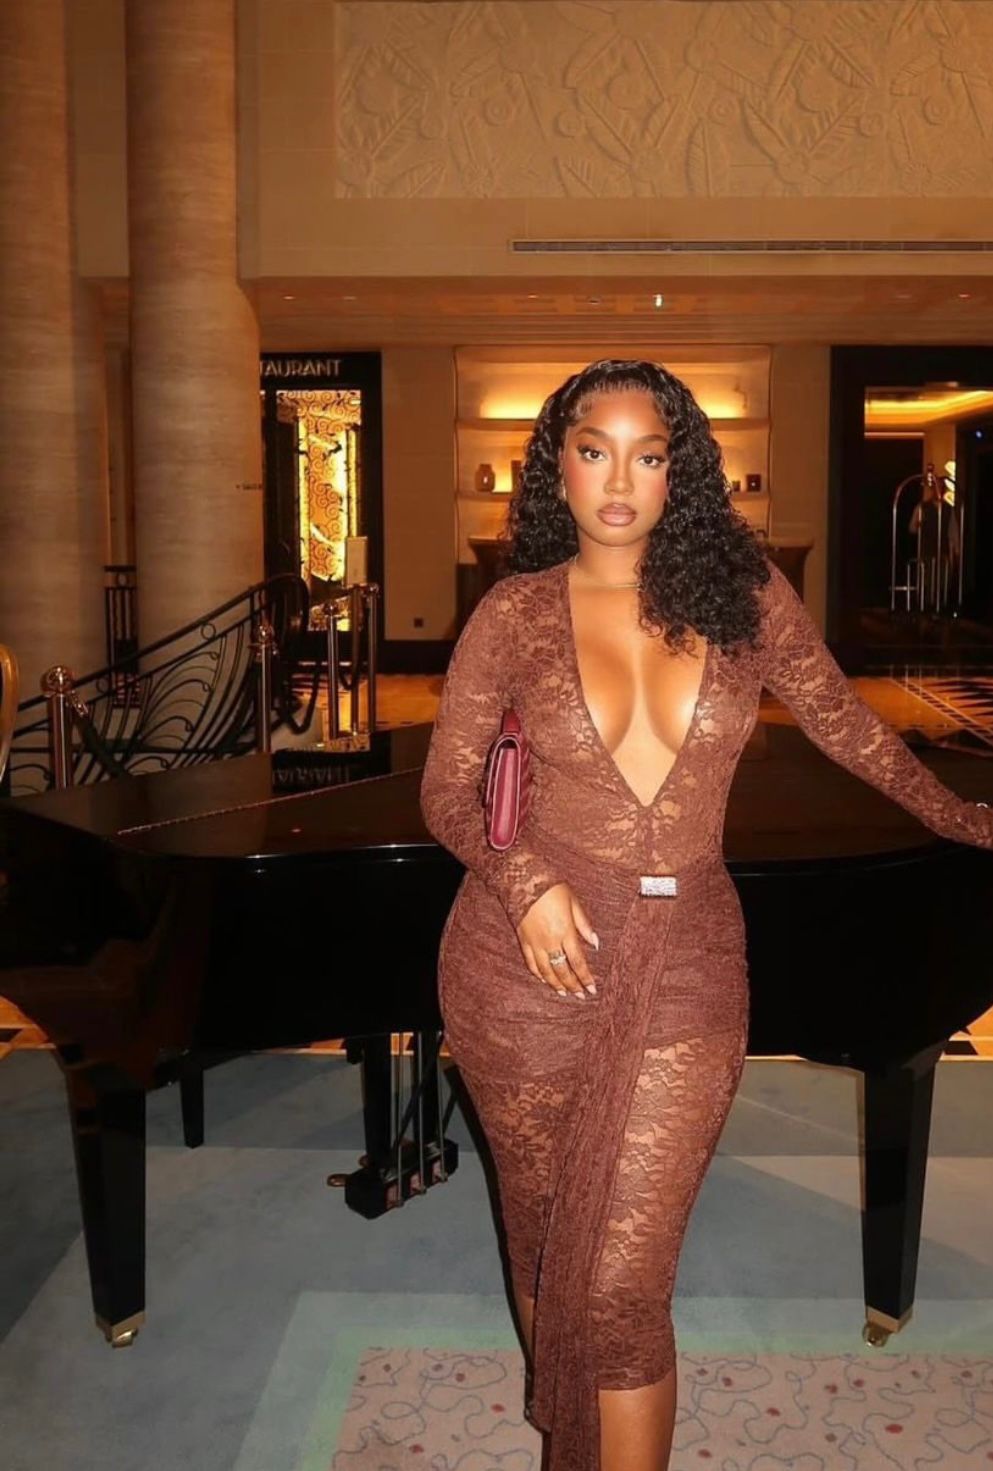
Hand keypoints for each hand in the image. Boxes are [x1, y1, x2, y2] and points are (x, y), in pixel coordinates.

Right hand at [516, 882, 598, 999]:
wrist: (522, 880)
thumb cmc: (551, 888)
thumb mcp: (573, 901)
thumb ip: (584, 924)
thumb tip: (596, 943)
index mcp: (565, 931)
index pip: (578, 962)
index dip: (585, 977)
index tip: (592, 988)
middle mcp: (550, 941)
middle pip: (563, 970)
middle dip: (573, 985)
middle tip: (581, 995)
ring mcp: (535, 942)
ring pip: (546, 971)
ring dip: (556, 984)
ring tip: (564, 993)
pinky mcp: (523, 940)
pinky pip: (531, 963)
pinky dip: (538, 974)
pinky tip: (544, 980)